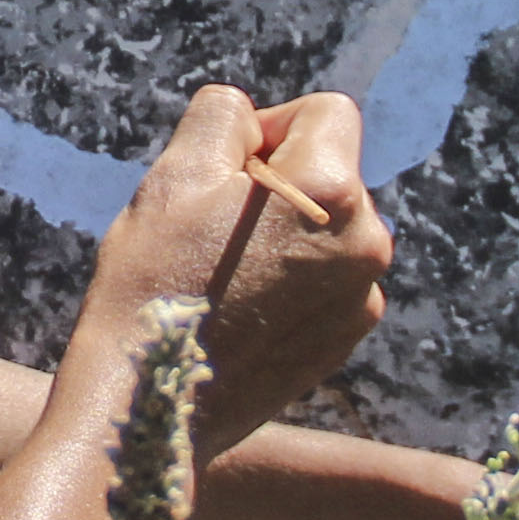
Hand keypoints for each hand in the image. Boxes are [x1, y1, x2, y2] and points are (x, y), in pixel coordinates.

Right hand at [72, 86, 390, 453]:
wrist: (151, 406)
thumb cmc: (154, 281)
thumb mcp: (175, 173)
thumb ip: (225, 116)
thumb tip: (258, 125)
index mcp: (331, 192)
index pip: (327, 113)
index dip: (271, 126)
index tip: (227, 172)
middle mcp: (367, 244)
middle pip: (330, 174)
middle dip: (279, 184)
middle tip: (212, 230)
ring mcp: (362, 299)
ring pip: (328, 230)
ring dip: (285, 234)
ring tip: (222, 275)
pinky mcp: (346, 341)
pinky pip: (327, 282)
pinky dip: (291, 282)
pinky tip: (239, 311)